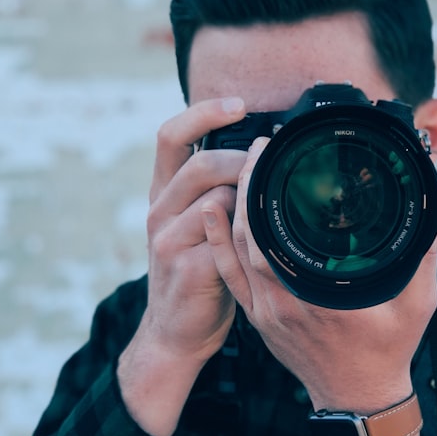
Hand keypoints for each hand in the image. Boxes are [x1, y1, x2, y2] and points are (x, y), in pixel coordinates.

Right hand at [117, 97, 248, 435]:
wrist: (177, 332)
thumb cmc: (200, 273)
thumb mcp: (200, 226)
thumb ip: (219, 192)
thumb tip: (263, 156)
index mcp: (163, 193)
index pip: (171, 135)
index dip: (204, 112)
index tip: (241, 104)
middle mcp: (160, 210)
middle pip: (203, 164)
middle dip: (246, 162)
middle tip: (277, 170)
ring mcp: (168, 239)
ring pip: (218, 199)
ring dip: (253, 201)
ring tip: (277, 211)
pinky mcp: (186, 268)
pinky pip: (226, 239)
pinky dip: (252, 235)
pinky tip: (272, 240)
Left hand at [201, 138, 436, 417]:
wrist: (359, 399)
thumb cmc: (389, 350)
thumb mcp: (417, 301)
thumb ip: (421, 253)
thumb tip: (427, 206)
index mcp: (317, 297)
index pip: (274, 231)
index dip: (263, 186)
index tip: (270, 149)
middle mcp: (282, 303)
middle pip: (246, 234)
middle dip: (246, 184)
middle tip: (256, 147)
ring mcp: (265, 313)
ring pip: (233, 251)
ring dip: (231, 207)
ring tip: (238, 168)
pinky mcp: (258, 319)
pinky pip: (228, 275)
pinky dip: (217, 242)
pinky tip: (212, 212)